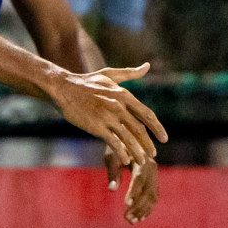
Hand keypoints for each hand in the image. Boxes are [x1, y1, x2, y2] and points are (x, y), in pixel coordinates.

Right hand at [45, 63, 166, 166]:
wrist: (63, 88)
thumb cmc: (86, 81)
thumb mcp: (109, 75)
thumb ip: (130, 73)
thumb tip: (147, 66)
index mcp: (124, 94)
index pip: (146, 114)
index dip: (157, 127)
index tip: (164, 138)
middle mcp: (118, 106)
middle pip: (139, 129)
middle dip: (148, 144)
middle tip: (154, 154)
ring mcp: (107, 117)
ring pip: (128, 138)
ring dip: (137, 152)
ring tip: (142, 161)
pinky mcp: (96, 126)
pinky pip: (113, 142)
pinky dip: (121, 152)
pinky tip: (125, 160)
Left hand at [105, 148, 158, 223]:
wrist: (127, 140)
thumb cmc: (116, 148)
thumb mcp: (111, 157)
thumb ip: (113, 173)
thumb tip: (112, 190)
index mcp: (142, 159)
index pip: (139, 178)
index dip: (133, 191)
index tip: (126, 204)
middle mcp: (152, 167)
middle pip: (148, 190)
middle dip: (138, 206)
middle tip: (126, 218)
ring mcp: (154, 175)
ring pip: (152, 196)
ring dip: (142, 210)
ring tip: (130, 221)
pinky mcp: (153, 181)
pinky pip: (152, 196)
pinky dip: (146, 207)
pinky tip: (139, 218)